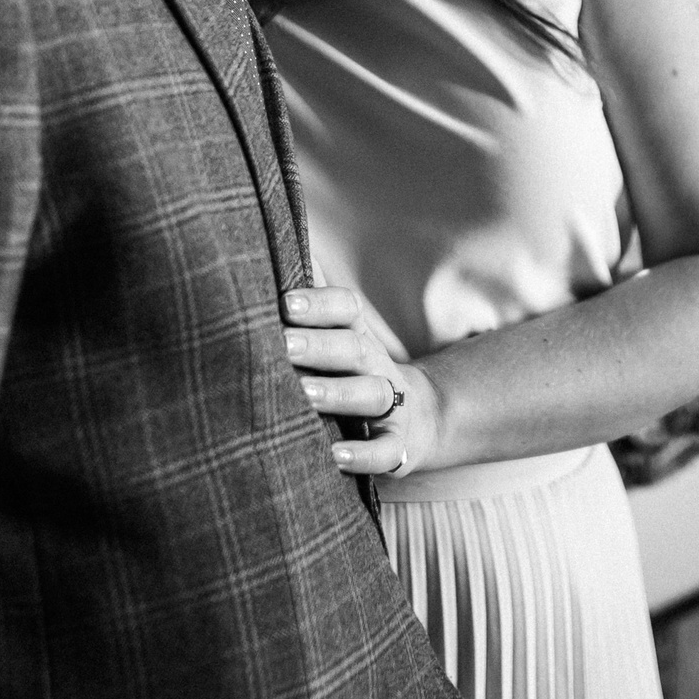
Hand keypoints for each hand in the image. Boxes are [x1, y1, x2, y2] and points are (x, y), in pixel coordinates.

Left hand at [281, 285, 438, 476]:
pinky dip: (363, 454)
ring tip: (303, 394)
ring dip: (338, 393)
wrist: (416, 419)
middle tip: (285, 346)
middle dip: (321, 346)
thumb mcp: (341, 335)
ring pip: (370, 394)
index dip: (320, 304)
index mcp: (358, 336)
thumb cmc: (353, 371)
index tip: (285, 303)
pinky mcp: (397, 445)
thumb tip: (282, 243)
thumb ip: (314, 297)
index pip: (348, 309)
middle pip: (355, 348)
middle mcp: (377, 366)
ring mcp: (392, 405)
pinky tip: (336, 455)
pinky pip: (385, 450)